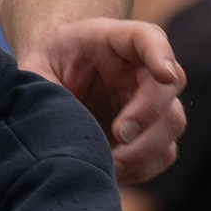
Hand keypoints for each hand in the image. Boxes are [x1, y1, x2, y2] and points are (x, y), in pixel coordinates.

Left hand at [20, 19, 186, 182]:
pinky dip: (143, 167)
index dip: (161, 55)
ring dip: (145, 148)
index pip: (150, 39)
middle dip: (148, 114)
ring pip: (173, 124)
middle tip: (120, 134)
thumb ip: (41, 83)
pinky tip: (113, 171)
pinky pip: (164, 154)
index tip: (163, 75)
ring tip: (109, 164)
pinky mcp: (153, 135)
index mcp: (119, 42)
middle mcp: (145, 71)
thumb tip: (51, 117)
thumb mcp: (37, 66)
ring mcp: (155, 104)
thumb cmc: (50, 67)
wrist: (58, 84)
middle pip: (169, 87)